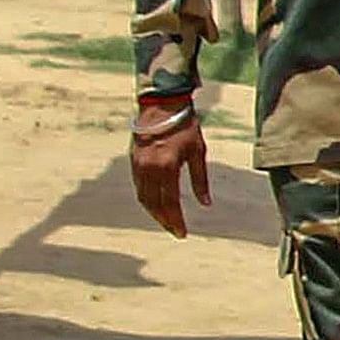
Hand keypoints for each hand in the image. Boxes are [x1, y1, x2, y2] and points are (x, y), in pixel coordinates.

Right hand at [130, 108, 209, 237]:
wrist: (161, 106)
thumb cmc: (185, 127)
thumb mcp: (198, 152)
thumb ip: (200, 180)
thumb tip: (206, 204)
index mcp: (166, 166)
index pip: (170, 202)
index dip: (175, 220)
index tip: (182, 233)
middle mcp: (148, 168)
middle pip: (154, 204)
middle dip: (164, 220)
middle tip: (176, 232)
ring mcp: (138, 165)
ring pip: (143, 197)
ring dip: (154, 212)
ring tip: (167, 222)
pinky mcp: (133, 161)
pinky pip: (139, 187)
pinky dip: (147, 200)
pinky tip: (156, 206)